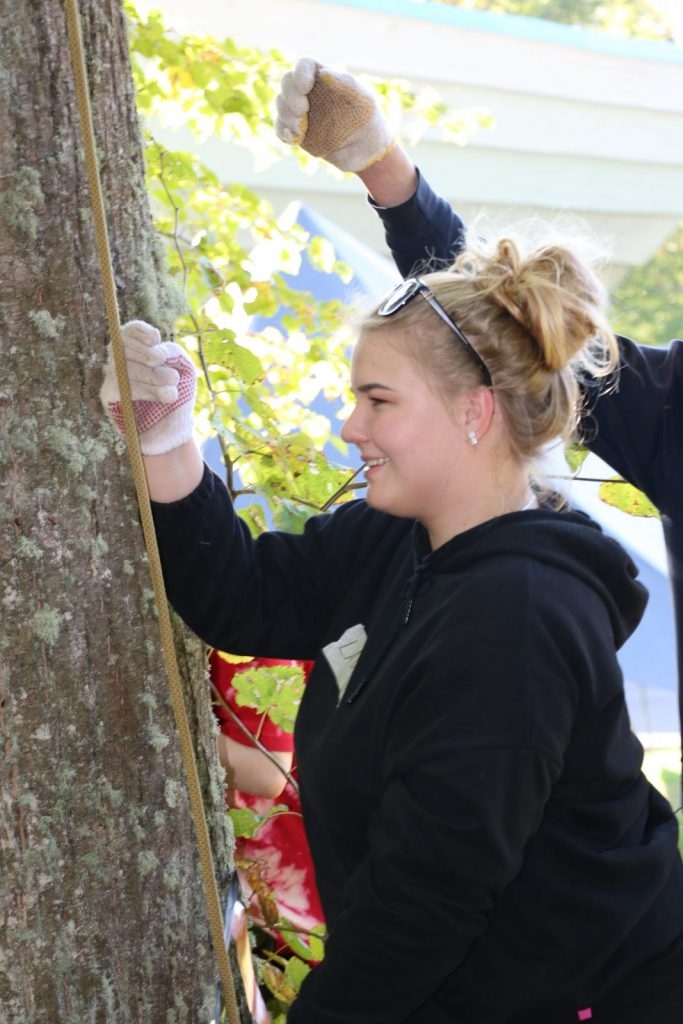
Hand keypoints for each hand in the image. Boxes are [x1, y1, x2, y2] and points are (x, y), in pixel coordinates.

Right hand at [100, 320, 196, 454]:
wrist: (174, 429)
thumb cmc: (178, 395)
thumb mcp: (184, 369)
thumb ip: (173, 353)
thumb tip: (157, 352)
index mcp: (137, 351)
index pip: (128, 331)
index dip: (139, 331)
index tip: (157, 339)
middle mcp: (120, 361)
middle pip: (121, 346)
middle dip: (146, 355)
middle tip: (171, 374)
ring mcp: (112, 378)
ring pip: (122, 367)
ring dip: (152, 378)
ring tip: (172, 392)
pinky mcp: (109, 397)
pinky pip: (119, 386)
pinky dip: (143, 391)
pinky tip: (162, 397)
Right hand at [274, 57, 394, 172]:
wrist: (367, 151)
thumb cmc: (368, 120)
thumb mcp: (364, 100)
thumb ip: (346, 84)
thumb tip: (323, 72)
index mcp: (325, 78)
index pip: (304, 65)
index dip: (300, 72)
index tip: (306, 86)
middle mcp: (310, 92)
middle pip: (287, 82)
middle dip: (290, 96)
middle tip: (303, 111)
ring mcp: (302, 112)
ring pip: (281, 104)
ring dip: (287, 115)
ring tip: (302, 128)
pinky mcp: (298, 132)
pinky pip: (280, 128)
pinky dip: (283, 132)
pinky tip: (295, 139)